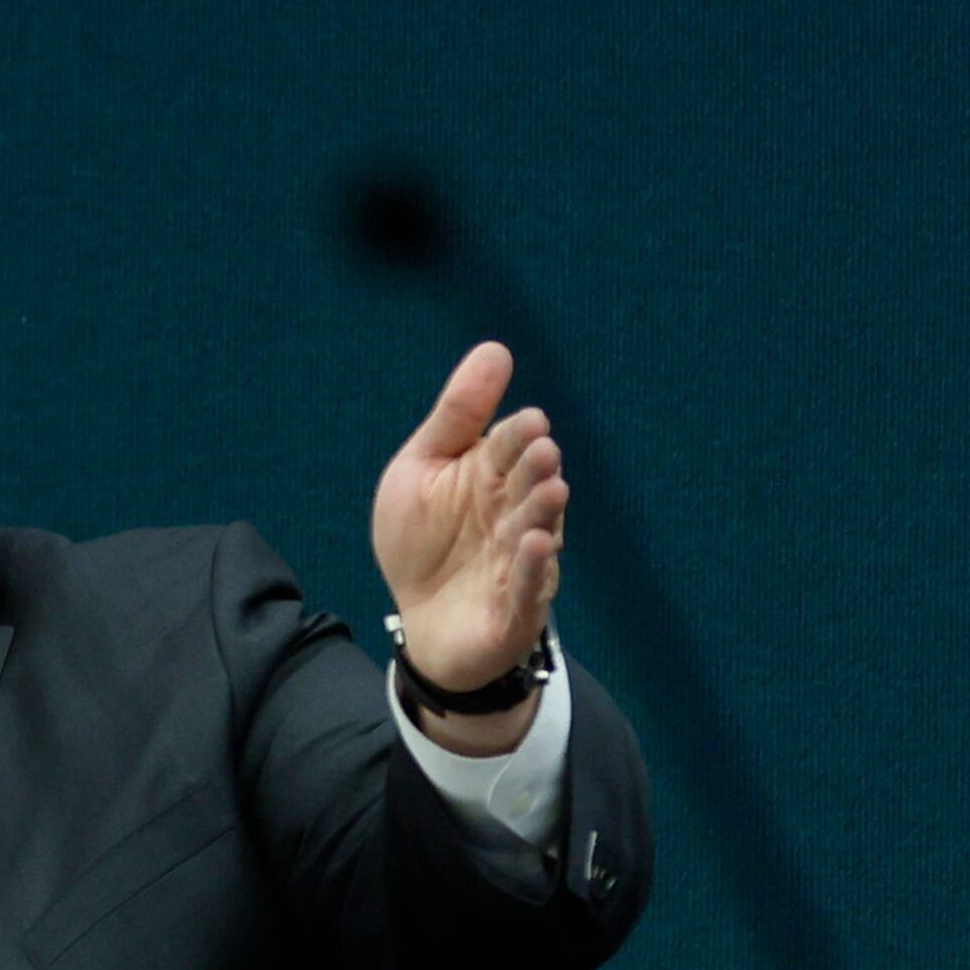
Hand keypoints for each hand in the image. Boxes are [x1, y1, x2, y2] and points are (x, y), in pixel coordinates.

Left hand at [371, 342, 563, 720]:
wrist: (419, 621)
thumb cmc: (423, 540)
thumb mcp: (423, 469)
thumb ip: (457, 415)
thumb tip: (495, 349)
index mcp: (493, 477)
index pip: (509, 449)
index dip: (518, 436)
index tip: (529, 421)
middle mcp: (514, 515)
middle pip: (528, 487)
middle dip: (535, 470)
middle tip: (542, 451)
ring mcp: (519, 562)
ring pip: (535, 534)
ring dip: (542, 513)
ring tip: (549, 491)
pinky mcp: (515, 608)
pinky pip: (528, 588)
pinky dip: (533, 569)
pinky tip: (536, 545)